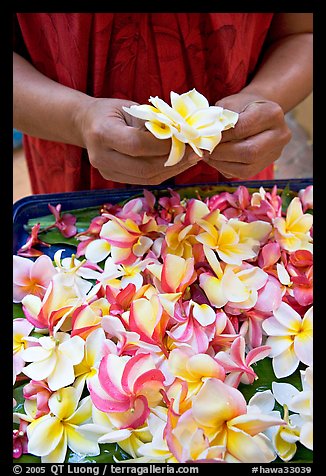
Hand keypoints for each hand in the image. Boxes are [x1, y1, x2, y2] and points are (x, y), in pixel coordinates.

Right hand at [79, 98, 199, 184]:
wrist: (86, 124)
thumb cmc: (112, 112)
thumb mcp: (130, 108)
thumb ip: (152, 123)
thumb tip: (182, 134)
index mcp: (102, 132)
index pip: (137, 145)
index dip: (164, 145)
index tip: (186, 138)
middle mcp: (101, 156)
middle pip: (143, 167)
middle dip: (173, 161)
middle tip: (195, 152)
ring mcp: (106, 171)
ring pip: (146, 178)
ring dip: (173, 170)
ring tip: (192, 159)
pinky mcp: (113, 178)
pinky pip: (144, 180)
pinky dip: (164, 172)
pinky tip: (179, 164)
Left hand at [203, 93, 291, 178]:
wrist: (259, 111)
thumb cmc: (241, 106)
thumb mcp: (229, 105)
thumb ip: (216, 121)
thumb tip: (196, 141)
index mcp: (272, 113)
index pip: (243, 128)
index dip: (221, 136)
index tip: (204, 137)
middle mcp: (280, 134)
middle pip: (249, 152)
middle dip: (222, 154)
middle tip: (204, 150)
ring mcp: (275, 152)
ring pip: (246, 168)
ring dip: (222, 164)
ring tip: (208, 156)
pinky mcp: (266, 164)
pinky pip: (244, 173)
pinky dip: (226, 168)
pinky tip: (217, 160)